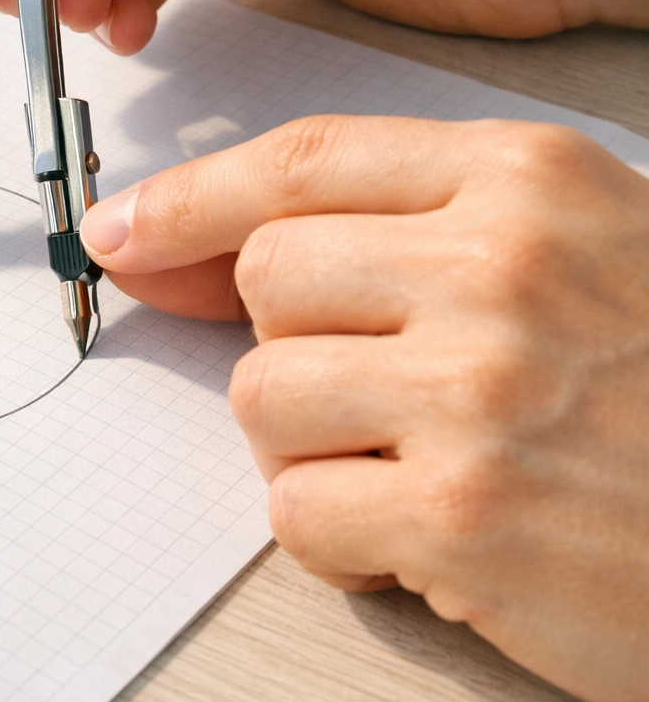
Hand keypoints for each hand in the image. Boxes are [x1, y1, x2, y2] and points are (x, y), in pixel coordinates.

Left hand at [78, 114, 648, 701]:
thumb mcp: (576, 253)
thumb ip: (400, 231)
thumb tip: (188, 248)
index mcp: (530, 182)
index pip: (302, 162)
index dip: (190, 197)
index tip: (124, 230)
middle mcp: (501, 268)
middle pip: (265, 277)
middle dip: (288, 340)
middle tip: (376, 391)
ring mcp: (482, 391)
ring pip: (261, 394)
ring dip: (312, 446)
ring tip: (416, 465)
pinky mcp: (468, 518)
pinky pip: (297, 511)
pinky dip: (341, 538)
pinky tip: (429, 538)